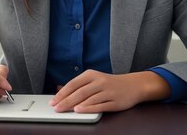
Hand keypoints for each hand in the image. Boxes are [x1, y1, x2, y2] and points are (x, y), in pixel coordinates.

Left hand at [49, 70, 170, 112]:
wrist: (133, 85)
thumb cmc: (110, 83)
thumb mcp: (94, 79)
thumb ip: (78, 85)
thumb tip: (59, 89)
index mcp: (92, 75)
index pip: (73, 84)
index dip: (62, 93)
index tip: (53, 101)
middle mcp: (100, 81)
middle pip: (79, 92)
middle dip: (65, 100)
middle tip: (56, 108)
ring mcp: (108, 91)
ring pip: (89, 98)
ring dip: (75, 104)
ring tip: (64, 109)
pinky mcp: (115, 101)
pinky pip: (100, 105)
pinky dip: (89, 108)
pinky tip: (80, 110)